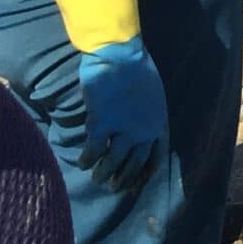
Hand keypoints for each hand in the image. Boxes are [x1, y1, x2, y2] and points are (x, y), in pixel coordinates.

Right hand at [71, 36, 168, 190]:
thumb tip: (138, 131)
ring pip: (112, 164)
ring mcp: (124, 130)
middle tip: (113, 187)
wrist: (120, 55)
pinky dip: (87, 160)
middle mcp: (144, 131)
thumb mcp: (153, 95)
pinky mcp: (102, 126)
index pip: (156, 157)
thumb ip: (147, 115)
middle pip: (134, 164)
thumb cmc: (138, 69)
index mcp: (159, 123)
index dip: (145, 174)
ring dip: (103, 174)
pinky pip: (93, 152)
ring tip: (96, 178)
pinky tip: (83, 162)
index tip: (136, 185)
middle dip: (123, 179)